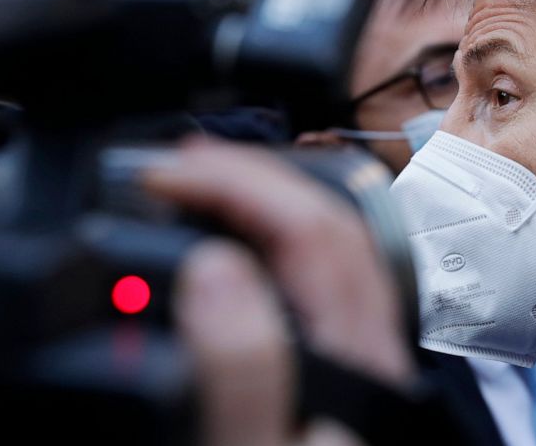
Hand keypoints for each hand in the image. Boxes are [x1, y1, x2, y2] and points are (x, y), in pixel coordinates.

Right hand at [145, 139, 416, 442]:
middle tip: (179, 163)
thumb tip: (214, 270)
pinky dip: (278, 240)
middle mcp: (369, 346)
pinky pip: (323, 276)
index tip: (166, 174)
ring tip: (206, 186)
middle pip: (328, 222)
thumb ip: (241, 371)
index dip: (235, 184)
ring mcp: (362, 354)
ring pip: (333, 245)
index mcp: (355, 358)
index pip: (307, 230)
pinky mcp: (346, 372)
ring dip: (267, 201)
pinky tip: (243, 249)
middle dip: (251, 175)